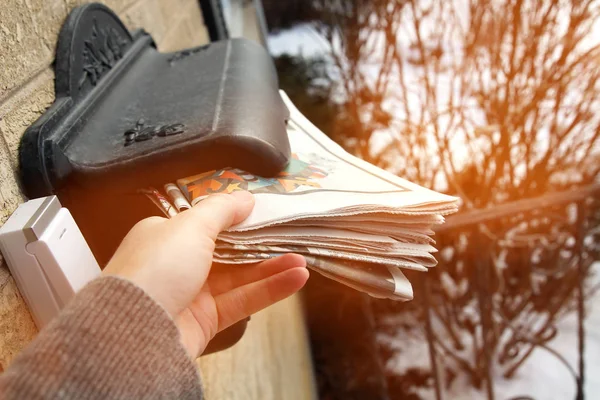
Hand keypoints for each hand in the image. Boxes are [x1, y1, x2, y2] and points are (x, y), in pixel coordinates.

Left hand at [103, 191, 308, 356]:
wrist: (134, 331)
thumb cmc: (154, 269)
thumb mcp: (191, 226)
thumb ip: (222, 209)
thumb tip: (245, 197)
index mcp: (165, 236)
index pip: (204, 222)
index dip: (235, 216)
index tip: (262, 211)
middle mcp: (177, 264)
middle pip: (227, 250)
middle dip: (259, 243)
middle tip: (288, 235)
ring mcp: (192, 293)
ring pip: (239, 277)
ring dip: (271, 267)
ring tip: (301, 260)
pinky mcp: (205, 320)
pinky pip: (243, 300)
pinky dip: (269, 290)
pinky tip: (294, 279)